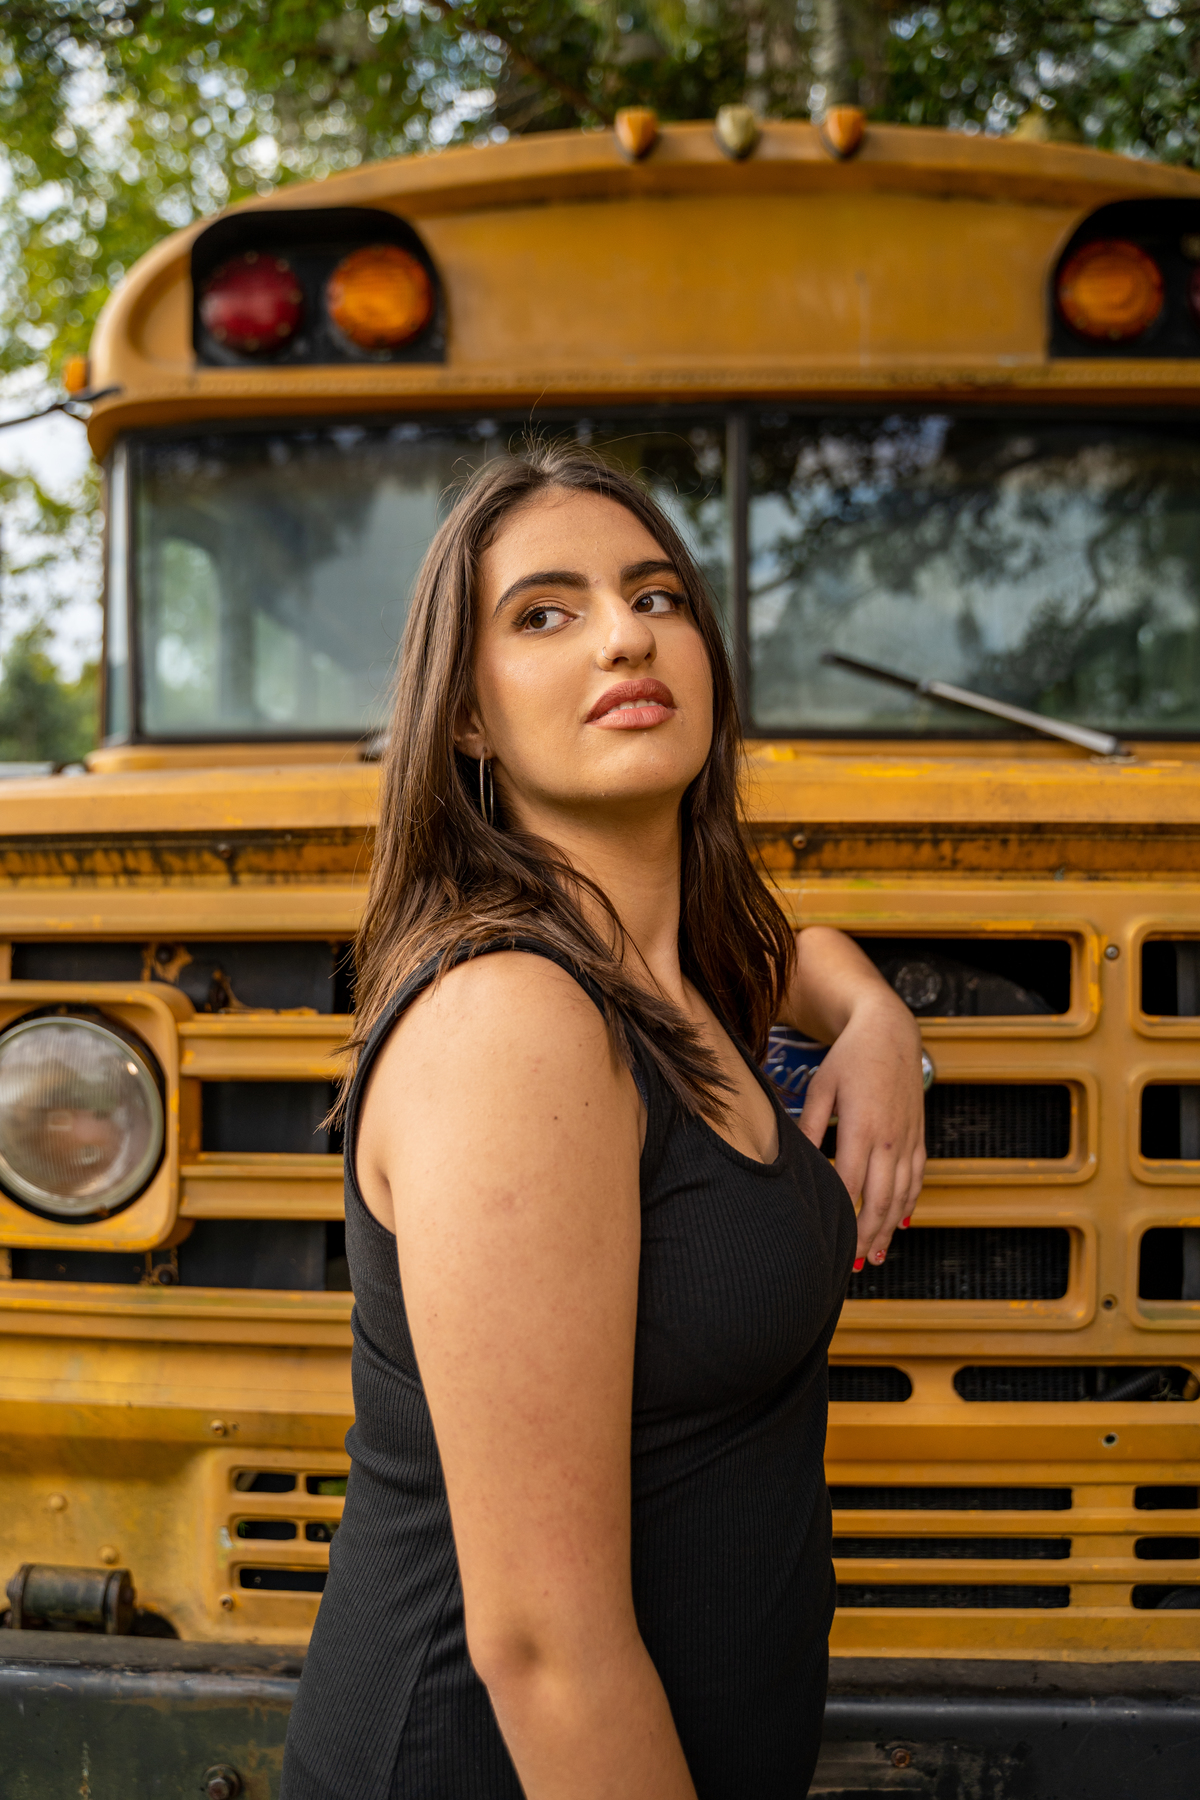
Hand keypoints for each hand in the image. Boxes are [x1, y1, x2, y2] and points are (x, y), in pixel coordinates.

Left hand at [797, 988, 925, 1268]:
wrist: (891, 1032)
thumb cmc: (849, 1059)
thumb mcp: (822, 1088)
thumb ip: (809, 1128)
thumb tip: (795, 1162)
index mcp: (862, 1128)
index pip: (850, 1184)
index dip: (840, 1216)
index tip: (825, 1239)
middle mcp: (890, 1139)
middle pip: (880, 1200)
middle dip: (865, 1236)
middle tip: (850, 1264)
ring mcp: (908, 1140)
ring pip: (902, 1196)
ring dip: (889, 1230)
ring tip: (874, 1257)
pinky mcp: (918, 1138)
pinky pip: (916, 1180)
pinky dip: (909, 1206)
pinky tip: (900, 1225)